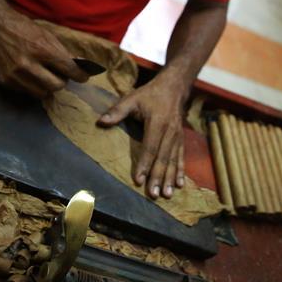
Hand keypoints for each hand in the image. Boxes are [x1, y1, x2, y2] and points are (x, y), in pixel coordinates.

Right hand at [0, 8, 87, 96]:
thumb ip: (62, 52)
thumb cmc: (23, 27)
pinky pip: (27, 91)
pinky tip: (30, 75)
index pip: (68, 69)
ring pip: (42, 93)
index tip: (83, 77)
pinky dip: (32, 85)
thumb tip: (79, 66)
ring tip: (45, 75)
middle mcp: (28, 64)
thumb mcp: (46, 34)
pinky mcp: (5, 81)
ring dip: (47, 86)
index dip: (79, 75)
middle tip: (61, 75)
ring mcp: (15, 75)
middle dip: (62, 81)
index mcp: (41, 49)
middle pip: (56, 86)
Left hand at [96, 74, 187, 198]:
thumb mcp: (132, 99)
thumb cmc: (149, 94)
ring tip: (166, 194)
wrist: (174, 87)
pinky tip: (179, 184)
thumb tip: (100, 122)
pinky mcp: (181, 138)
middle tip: (153, 194)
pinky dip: (181, 171)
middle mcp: (169, 131)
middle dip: (158, 177)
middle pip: (163, 157)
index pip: (150, 147)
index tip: (139, 180)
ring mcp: (177, 136)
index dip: (144, 164)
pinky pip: (181, 157)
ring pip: (173, 160)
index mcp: (157, 122)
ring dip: (169, 178)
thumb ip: (117, 111)